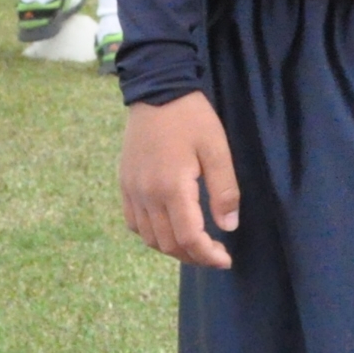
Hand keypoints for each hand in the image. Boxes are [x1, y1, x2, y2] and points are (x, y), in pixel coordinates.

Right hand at [120, 93, 239, 268]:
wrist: (157, 92)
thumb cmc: (192, 118)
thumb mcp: (217, 149)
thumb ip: (224, 190)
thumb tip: (229, 226)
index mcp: (171, 188)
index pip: (188, 238)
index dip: (207, 255)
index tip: (225, 260)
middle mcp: (146, 195)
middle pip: (167, 244)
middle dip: (193, 256)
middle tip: (215, 255)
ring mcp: (131, 191)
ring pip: (149, 238)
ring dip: (173, 249)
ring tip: (196, 246)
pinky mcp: (124, 184)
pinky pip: (134, 223)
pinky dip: (152, 236)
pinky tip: (170, 229)